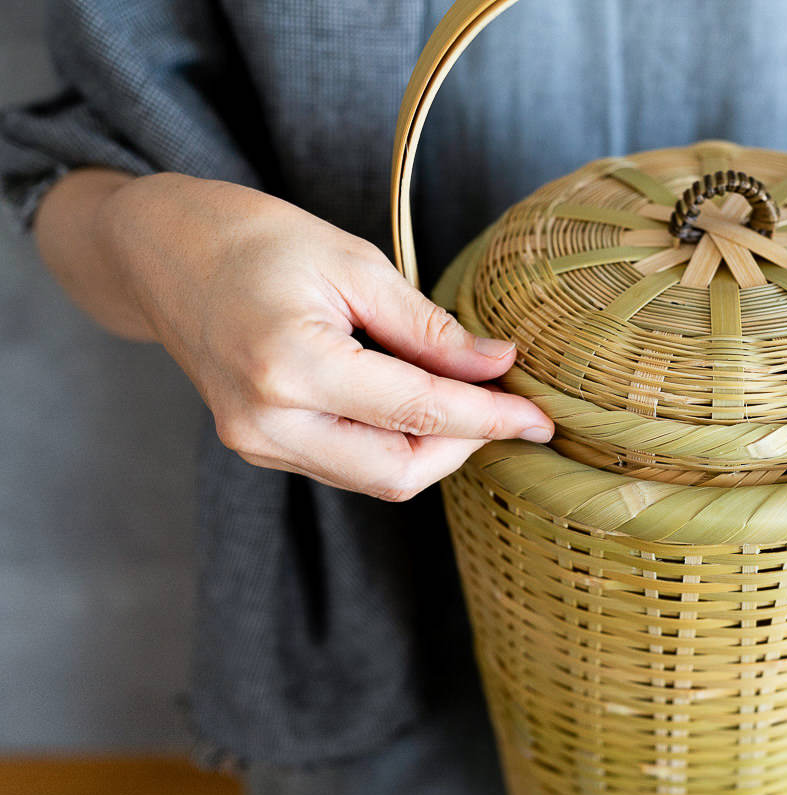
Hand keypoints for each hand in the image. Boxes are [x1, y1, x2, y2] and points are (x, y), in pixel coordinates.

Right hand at [92, 173, 553, 500]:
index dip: (491, 419)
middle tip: (505, 407)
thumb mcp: (355, 264)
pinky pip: (344, 465)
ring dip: (431, 449)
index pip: (420, 413)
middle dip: (464, 446)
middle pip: (400, 471)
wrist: (158, 250)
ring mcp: (255, 442)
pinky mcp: (255, 446)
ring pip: (374, 478)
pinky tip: (412, 407)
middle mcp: (267, 422)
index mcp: (292, 366)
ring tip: (464, 401)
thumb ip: (429, 329)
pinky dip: (391, 444)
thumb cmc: (254, 238)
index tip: (542, 421)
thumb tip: (498, 365)